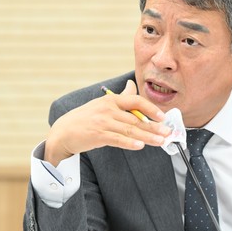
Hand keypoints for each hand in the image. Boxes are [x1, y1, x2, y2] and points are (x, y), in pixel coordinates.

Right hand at [45, 80, 171, 165]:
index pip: (135, 100)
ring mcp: (102, 122)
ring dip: (148, 136)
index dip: (151, 108)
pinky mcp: (97, 135)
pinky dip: (130, 143)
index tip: (163, 117)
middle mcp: (108, 109)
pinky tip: (141, 146)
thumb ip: (120, 97)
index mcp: (111, 100)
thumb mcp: (102, 104)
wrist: (63, 132)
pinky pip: (118, 139)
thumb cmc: (85, 119)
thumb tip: (131, 85)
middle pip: (136, 118)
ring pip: (130, 130)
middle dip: (154, 126)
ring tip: (160, 141)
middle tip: (168, 132)